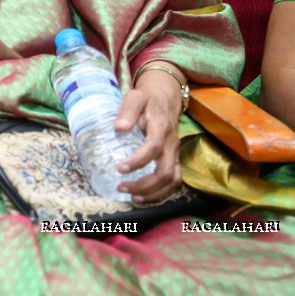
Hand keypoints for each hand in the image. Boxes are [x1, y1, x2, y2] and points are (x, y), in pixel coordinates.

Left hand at [114, 69, 182, 202]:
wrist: (165, 98)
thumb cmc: (147, 99)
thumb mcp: (135, 97)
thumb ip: (128, 110)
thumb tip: (119, 127)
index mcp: (161, 128)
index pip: (153, 148)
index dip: (138, 161)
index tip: (120, 168)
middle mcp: (172, 144)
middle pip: (165, 172)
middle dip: (144, 185)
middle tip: (121, 187)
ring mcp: (175, 153)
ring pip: (173, 180)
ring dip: (154, 193)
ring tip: (132, 198)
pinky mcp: (175, 159)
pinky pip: (174, 180)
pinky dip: (160, 192)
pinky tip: (143, 196)